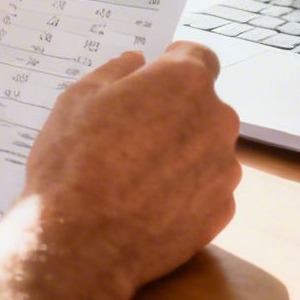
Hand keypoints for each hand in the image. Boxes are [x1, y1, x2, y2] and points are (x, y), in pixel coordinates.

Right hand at [0, 42, 240, 299]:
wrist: (81, 242)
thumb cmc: (75, 161)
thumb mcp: (78, 99)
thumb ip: (115, 72)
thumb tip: (136, 61)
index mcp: (185, 82)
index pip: (198, 57)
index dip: (173, 65)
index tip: (153, 79)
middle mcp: (217, 120)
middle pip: (204, 106)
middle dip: (176, 113)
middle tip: (133, 134)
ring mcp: (224, 168)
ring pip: (207, 149)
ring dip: (183, 153)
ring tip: (138, 176)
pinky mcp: (222, 210)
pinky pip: (207, 189)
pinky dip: (186, 191)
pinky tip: (150, 203)